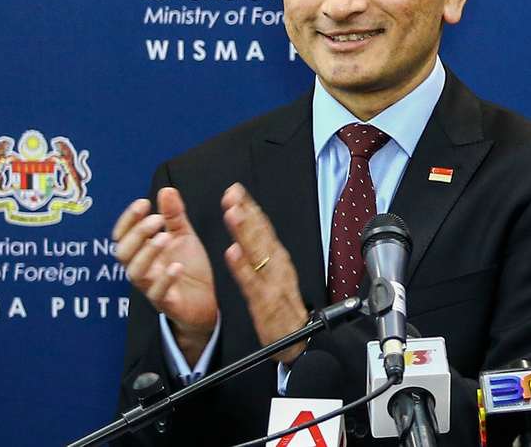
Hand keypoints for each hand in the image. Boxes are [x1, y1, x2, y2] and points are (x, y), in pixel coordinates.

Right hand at [112, 187, 217, 365]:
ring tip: (165, 237)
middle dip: (137, 233)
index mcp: (143, 251)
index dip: (128, 219)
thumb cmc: (190, 268)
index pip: (122, 235)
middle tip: (157, 219)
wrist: (208, 302)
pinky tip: (177, 266)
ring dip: (148, 253)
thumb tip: (166, 189)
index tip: (144, 203)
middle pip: (123, 252)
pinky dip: (165, 279)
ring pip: (136, 273)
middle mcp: (143, 269)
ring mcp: (152, 287)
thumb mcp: (183, 236)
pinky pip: (158, 294)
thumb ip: (174, 215)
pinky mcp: (167, 303)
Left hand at [220, 183, 308, 364]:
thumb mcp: (275, 275)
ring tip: (233, 214)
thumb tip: (251, 225)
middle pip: (261, 235)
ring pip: (258, 254)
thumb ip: (263, 252)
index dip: (250, 207)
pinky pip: (253, 284)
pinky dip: (243, 269)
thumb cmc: (284, 307)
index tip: (236, 190)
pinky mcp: (266, 303)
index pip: (263, 227)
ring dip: (246, 233)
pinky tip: (233, 254)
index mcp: (279, 259)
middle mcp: (278, 267)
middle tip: (232, 195)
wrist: (298, 341)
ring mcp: (272, 284)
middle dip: (246, 213)